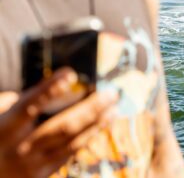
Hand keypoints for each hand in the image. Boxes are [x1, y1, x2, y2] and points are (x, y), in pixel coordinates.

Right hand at [0, 68, 117, 177]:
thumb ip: (18, 100)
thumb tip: (52, 85)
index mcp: (5, 128)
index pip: (29, 105)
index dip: (50, 89)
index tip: (70, 74)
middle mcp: (20, 148)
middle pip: (61, 126)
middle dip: (90, 108)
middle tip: (111, 93)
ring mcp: (31, 166)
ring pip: (71, 142)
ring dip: (96, 123)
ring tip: (113, 107)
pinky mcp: (40, 176)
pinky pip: (69, 154)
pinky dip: (87, 137)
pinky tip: (100, 124)